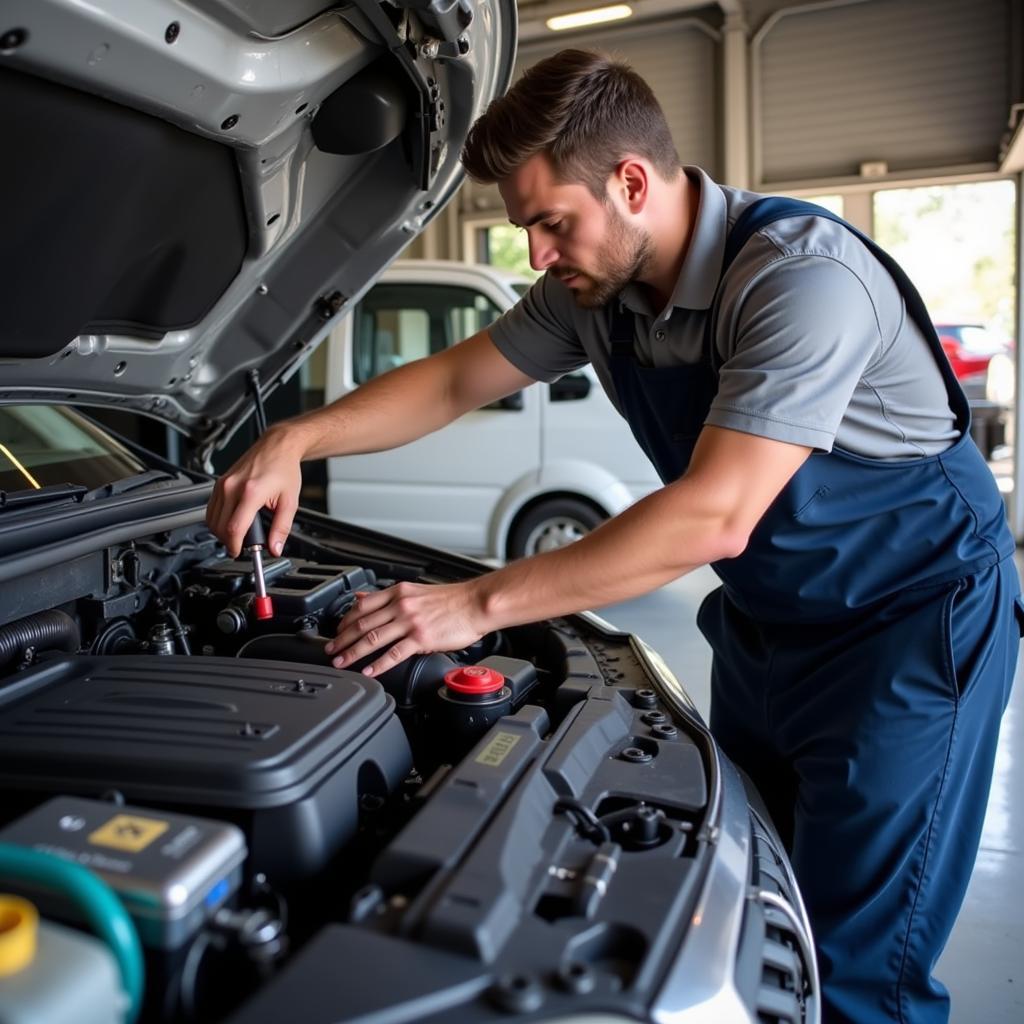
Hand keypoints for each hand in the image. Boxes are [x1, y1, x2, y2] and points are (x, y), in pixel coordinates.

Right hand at [206, 426, 305, 556]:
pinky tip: (231, 521)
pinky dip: (218, 519)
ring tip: (237, 534)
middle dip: (229, 541)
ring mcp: (223, 483)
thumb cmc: (284, 469)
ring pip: (211, 519)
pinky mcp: (219, 482)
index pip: (234, 528)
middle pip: (219, 526)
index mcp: (251, 492)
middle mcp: (232, 487)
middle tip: (242, 545)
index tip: (239, 552)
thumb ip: (282, 528)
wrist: (277, 446)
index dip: (234, 546)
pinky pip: (211, 508)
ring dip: (221, 531)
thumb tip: (275, 547)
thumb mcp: (290, 502)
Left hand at [325, 581, 487, 675]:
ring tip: (341, 662)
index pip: (361, 605)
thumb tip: (364, 598)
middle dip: (341, 639)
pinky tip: (368, 671)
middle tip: (331, 650)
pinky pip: (394, 654)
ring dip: (352, 652)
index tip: (336, 631)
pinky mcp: (421, 638)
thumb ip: (389, 596)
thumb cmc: (453, 600)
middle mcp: (401, 605)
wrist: (476, 604)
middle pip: (361, 624)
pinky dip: (378, 664)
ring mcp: (410, 622)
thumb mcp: (416, 590)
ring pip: (372, 638)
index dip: (344, 620)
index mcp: (398, 592)